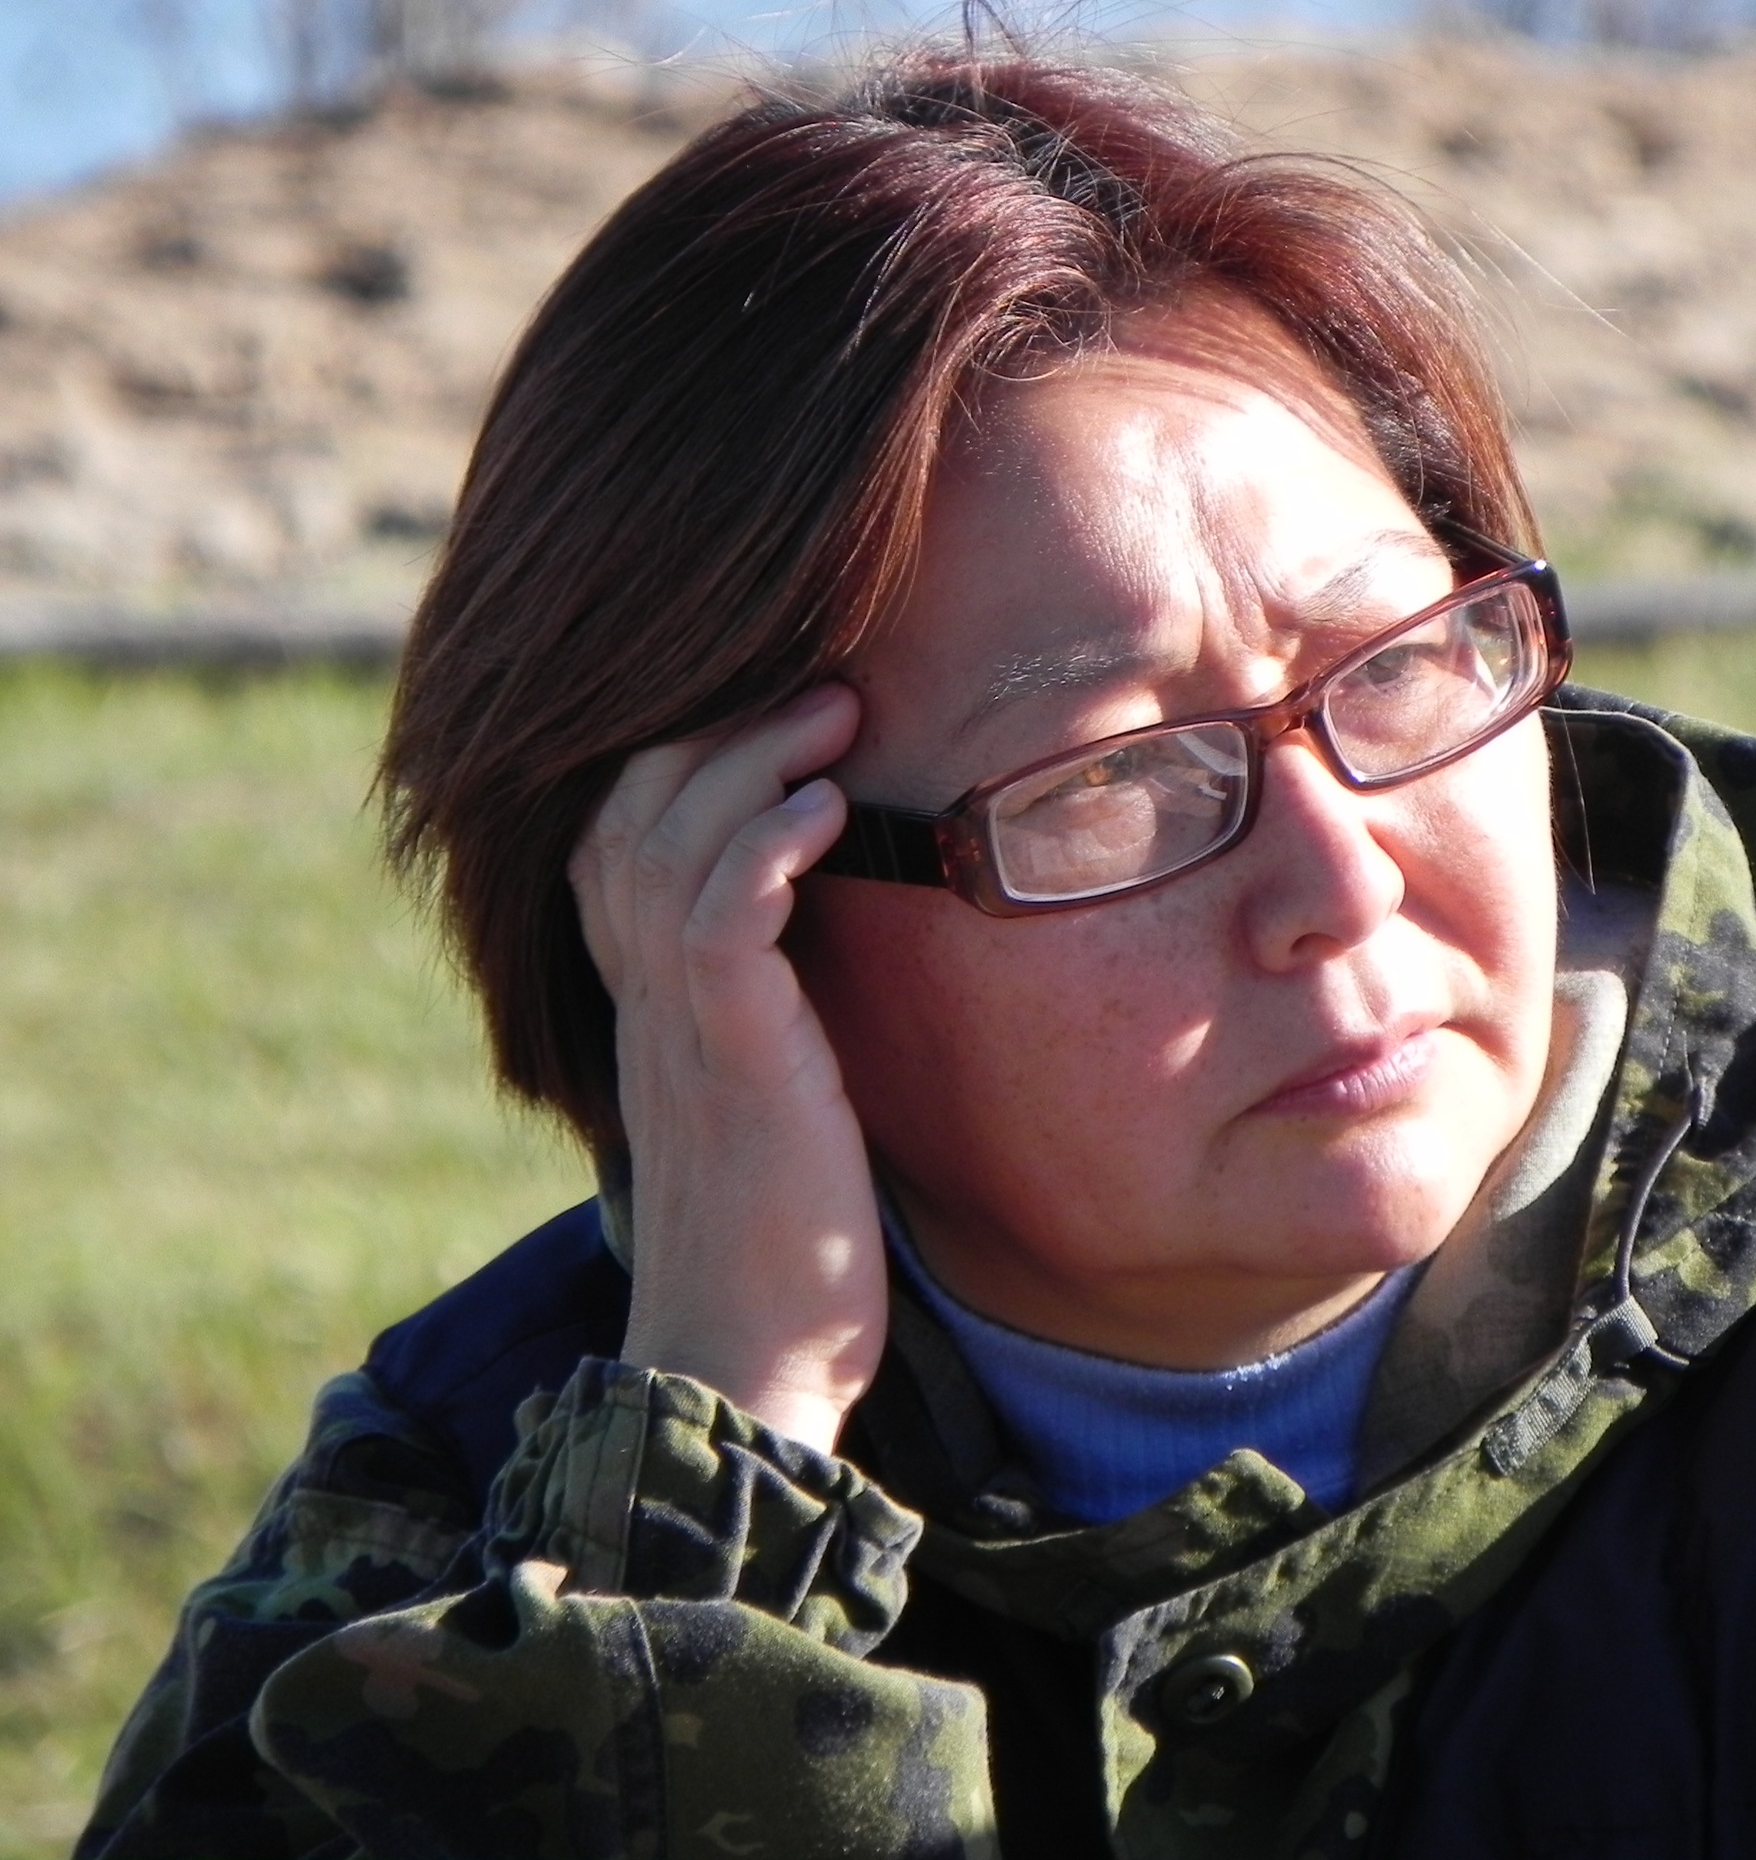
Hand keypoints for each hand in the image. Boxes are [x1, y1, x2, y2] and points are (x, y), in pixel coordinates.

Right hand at [568, 682, 882, 1452]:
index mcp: (654, 1010)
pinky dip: (768, 845)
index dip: (676, 760)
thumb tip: (842, 968)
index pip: (615, 841)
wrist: (751, 1370)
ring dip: (753, 761)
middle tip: (820, 683)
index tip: (772, 711)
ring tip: (834, 712)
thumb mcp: (775, 1109)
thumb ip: (778, 1027)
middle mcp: (646, 1005)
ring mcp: (682, 1030)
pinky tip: (826, 807)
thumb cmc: (783, 1251)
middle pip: (631, 814)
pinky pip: (721, 918)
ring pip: (669, 842)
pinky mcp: (733, 1062)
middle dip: (721, 730)